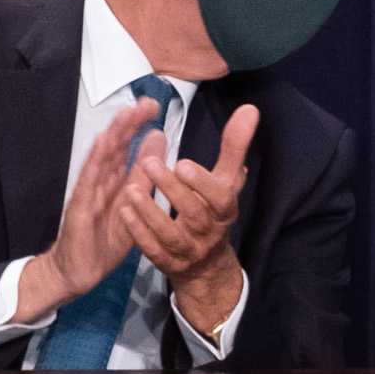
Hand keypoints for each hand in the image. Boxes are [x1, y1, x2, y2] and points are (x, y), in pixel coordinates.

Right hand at [13, 97, 162, 321]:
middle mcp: (101, 181)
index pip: (127, 147)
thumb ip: (144, 174)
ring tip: (126, 114)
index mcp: (115, 181)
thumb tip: (158, 138)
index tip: (154, 105)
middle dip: (129, 124)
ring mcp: (88, 193)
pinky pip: (87, 183)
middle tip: (145, 102)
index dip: (138, 126)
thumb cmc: (105, 239)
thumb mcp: (133, 205)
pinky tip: (101, 143)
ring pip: (102, 160)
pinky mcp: (79, 209)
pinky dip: (94, 161)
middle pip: (115, 148)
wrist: (78, 272)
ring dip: (114, 135)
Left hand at [122, 103, 257, 336]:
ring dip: (150, 211)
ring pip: (169, 233)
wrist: (206, 263)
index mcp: (224, 209)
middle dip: (171, 189)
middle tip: (149, 163)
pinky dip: (139, 232)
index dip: (202, 183)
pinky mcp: (166, 262)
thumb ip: (235, 145)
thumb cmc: (214, 209)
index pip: (219, 198)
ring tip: (132, 189)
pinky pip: (152, 250)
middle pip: (193, 213)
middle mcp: (208, 231)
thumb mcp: (228, 179)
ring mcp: (186, 249)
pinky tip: (124, 212)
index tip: (182, 163)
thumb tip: (249, 109)